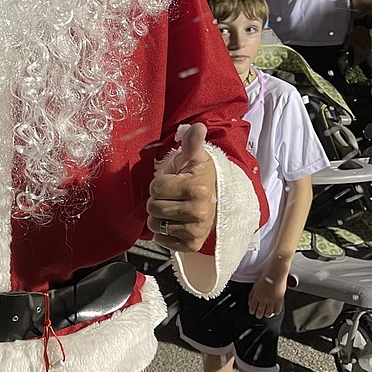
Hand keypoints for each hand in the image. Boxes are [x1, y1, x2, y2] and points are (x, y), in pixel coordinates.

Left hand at [146, 122, 216, 252]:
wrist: (218, 200)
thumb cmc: (201, 178)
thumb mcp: (196, 158)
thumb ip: (192, 143)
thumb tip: (197, 127)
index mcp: (196, 188)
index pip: (155, 188)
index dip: (159, 184)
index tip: (172, 182)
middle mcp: (198, 212)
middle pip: (153, 208)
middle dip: (157, 200)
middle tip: (172, 196)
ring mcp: (195, 230)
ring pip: (156, 225)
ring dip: (159, 217)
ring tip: (174, 209)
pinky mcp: (192, 245)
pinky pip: (162, 241)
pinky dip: (165, 233)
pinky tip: (176, 222)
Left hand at [248, 274, 285, 319]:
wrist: (276, 273)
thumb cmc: (266, 276)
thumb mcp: (255, 285)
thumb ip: (252, 295)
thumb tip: (250, 303)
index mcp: (257, 295)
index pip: (252, 308)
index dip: (252, 311)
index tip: (252, 312)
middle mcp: (264, 299)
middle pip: (260, 313)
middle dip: (258, 315)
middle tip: (259, 315)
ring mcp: (272, 300)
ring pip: (269, 313)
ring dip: (267, 314)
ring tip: (266, 314)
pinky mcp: (279, 300)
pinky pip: (277, 310)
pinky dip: (275, 312)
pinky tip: (274, 311)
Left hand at [343, 25, 370, 65]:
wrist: (362, 28)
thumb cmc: (356, 33)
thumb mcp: (348, 40)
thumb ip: (345, 47)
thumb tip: (342, 51)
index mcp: (359, 51)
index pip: (356, 61)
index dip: (353, 64)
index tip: (350, 66)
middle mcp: (364, 51)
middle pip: (360, 60)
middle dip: (356, 63)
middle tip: (352, 63)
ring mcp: (368, 49)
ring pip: (364, 58)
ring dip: (360, 60)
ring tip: (356, 60)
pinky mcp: (369, 46)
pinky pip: (367, 54)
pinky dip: (363, 56)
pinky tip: (361, 54)